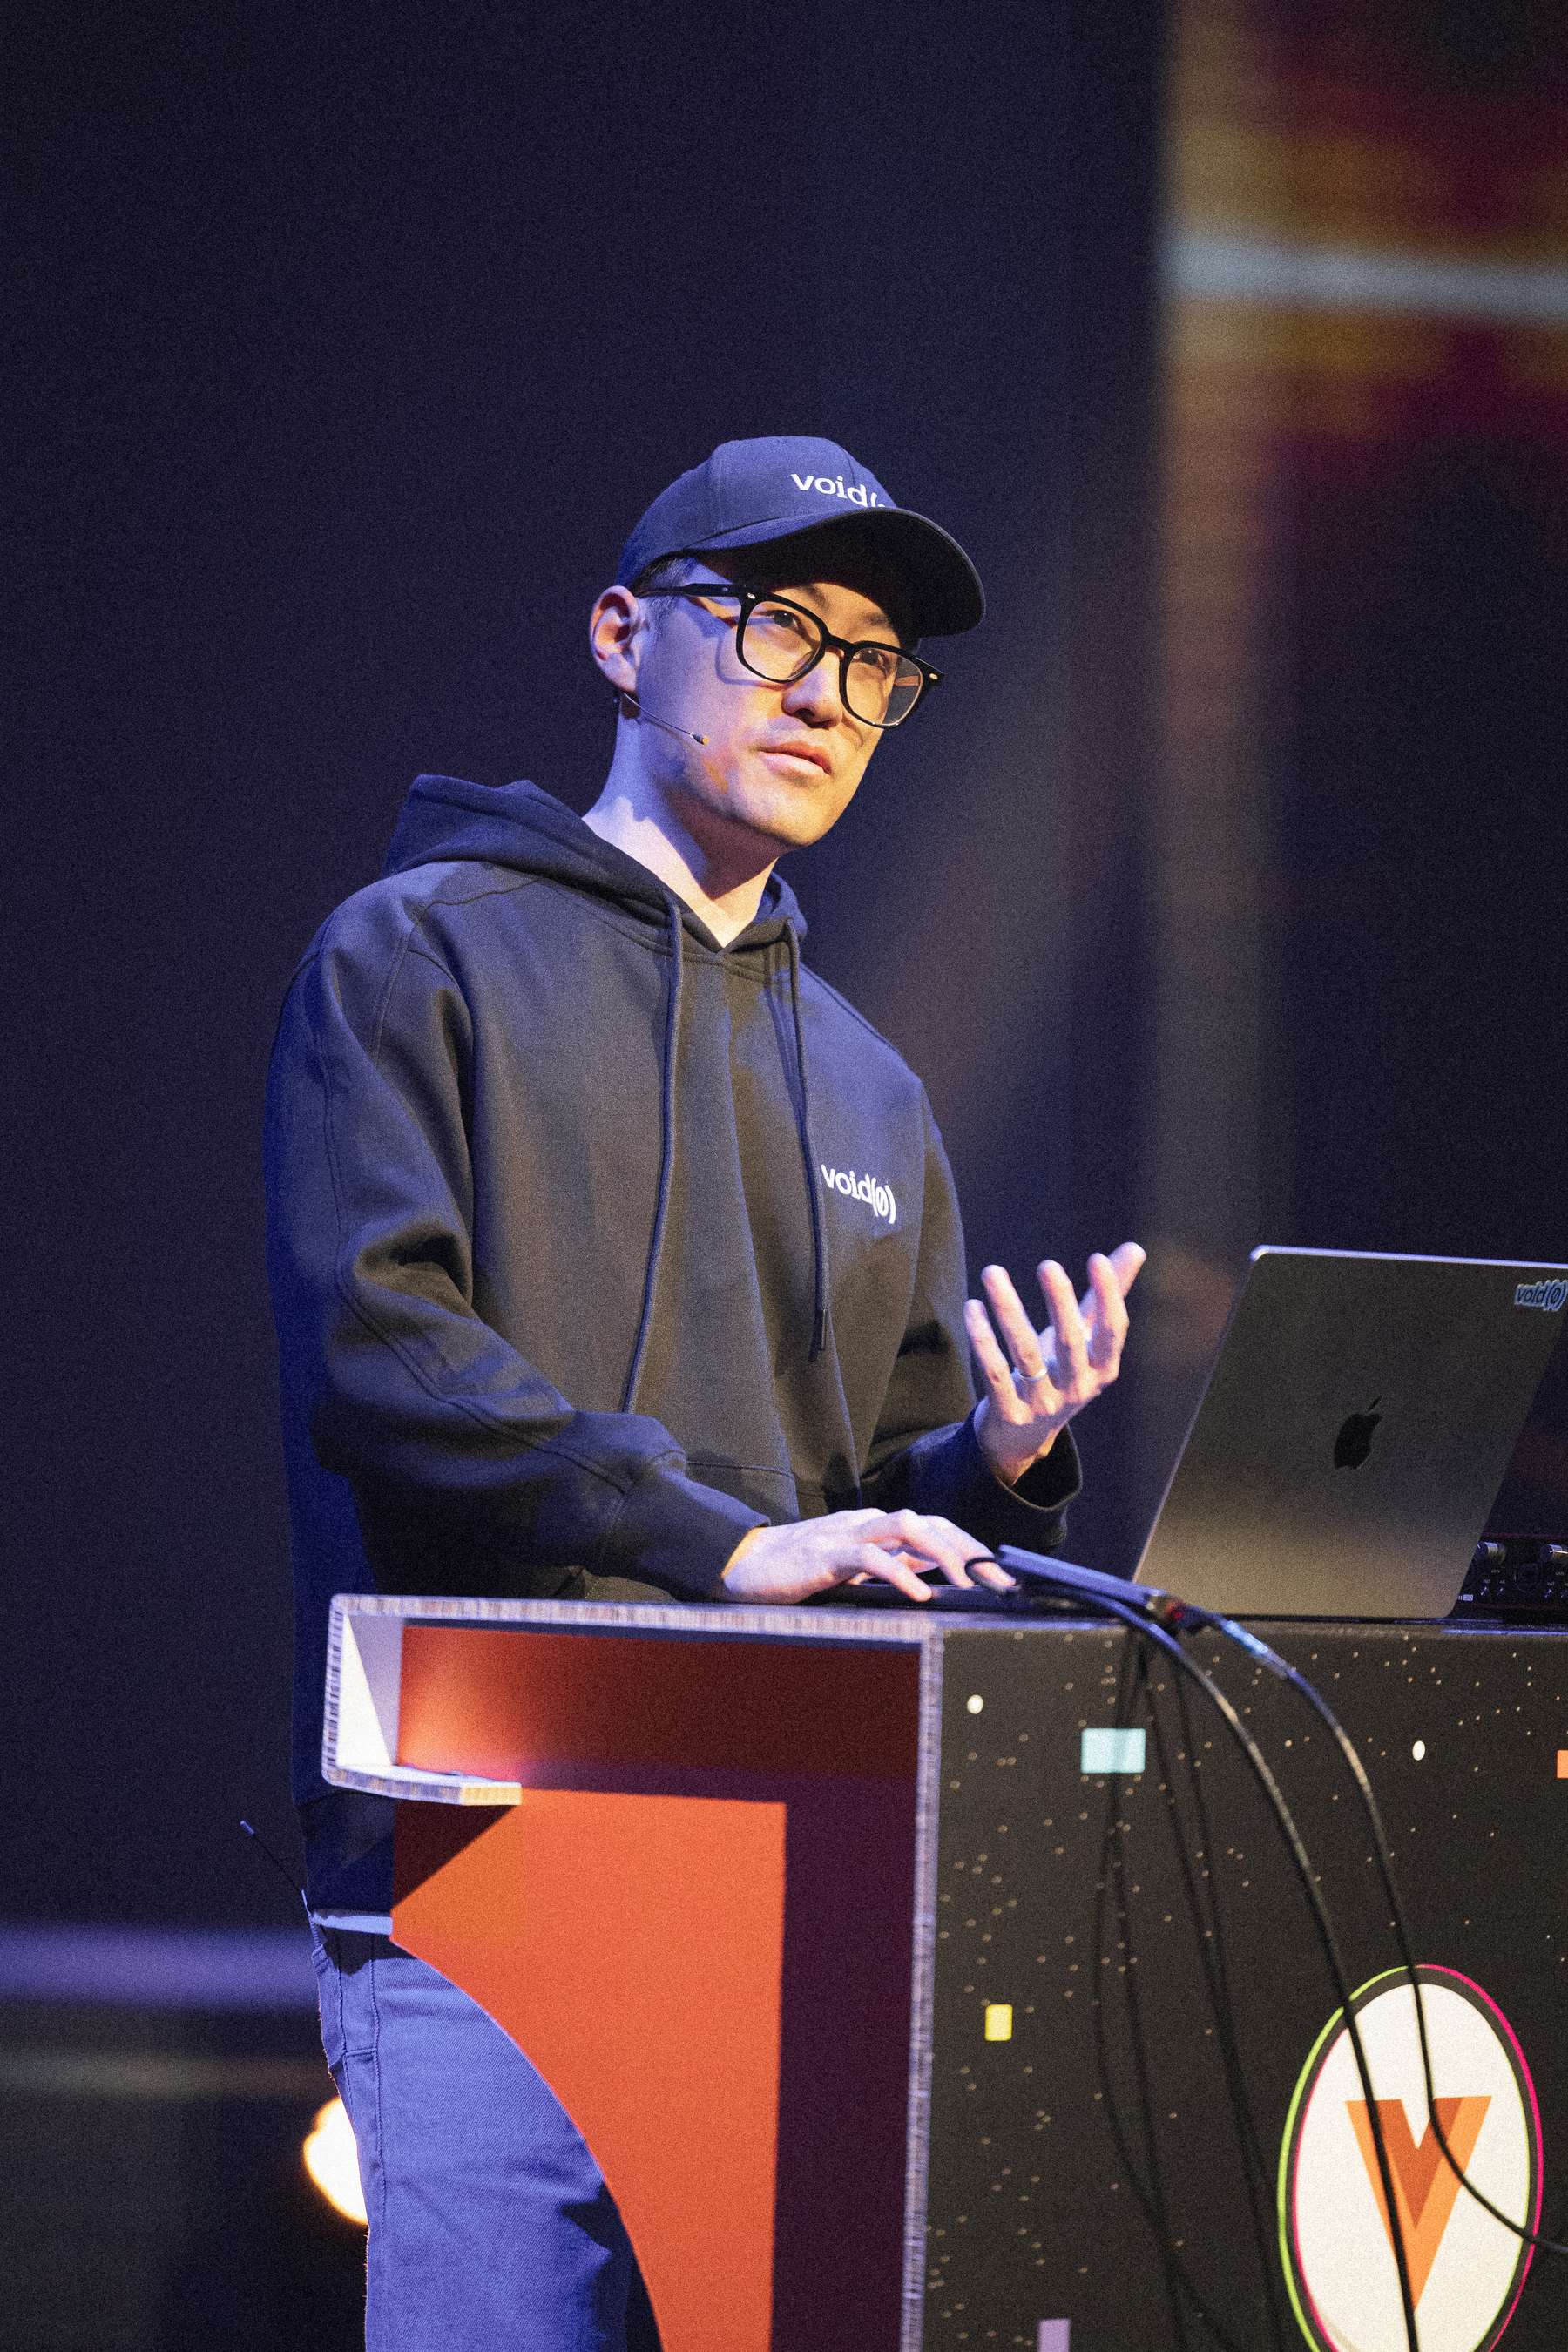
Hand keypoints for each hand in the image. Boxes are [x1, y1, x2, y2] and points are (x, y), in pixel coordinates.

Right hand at [721, 1509, 1016, 1605]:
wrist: (743, 1565)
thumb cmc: (795, 1572)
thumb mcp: (852, 1572)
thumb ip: (887, 1570)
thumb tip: (930, 1582)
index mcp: (875, 1531)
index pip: (935, 1528)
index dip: (971, 1548)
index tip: (1001, 1577)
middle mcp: (867, 1525)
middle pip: (931, 1522)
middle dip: (970, 1549)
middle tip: (1000, 1581)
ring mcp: (847, 1535)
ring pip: (907, 1526)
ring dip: (943, 1552)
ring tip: (968, 1583)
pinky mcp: (826, 1554)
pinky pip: (870, 1556)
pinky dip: (899, 1574)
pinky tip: (920, 1595)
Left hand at [967, 1242, 1146, 1484]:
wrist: (1024, 1435)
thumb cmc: (1059, 1373)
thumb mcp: (1085, 1339)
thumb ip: (1105, 1296)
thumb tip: (1135, 1248)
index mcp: (1102, 1368)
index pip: (1113, 1330)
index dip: (1109, 1295)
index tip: (1097, 1258)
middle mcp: (1077, 1388)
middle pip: (1070, 1342)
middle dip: (1060, 1302)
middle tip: (1048, 1265)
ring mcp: (1042, 1403)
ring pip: (1024, 1354)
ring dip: (1008, 1310)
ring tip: (992, 1272)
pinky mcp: (1009, 1412)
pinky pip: (994, 1372)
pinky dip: (982, 1339)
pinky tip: (973, 1307)